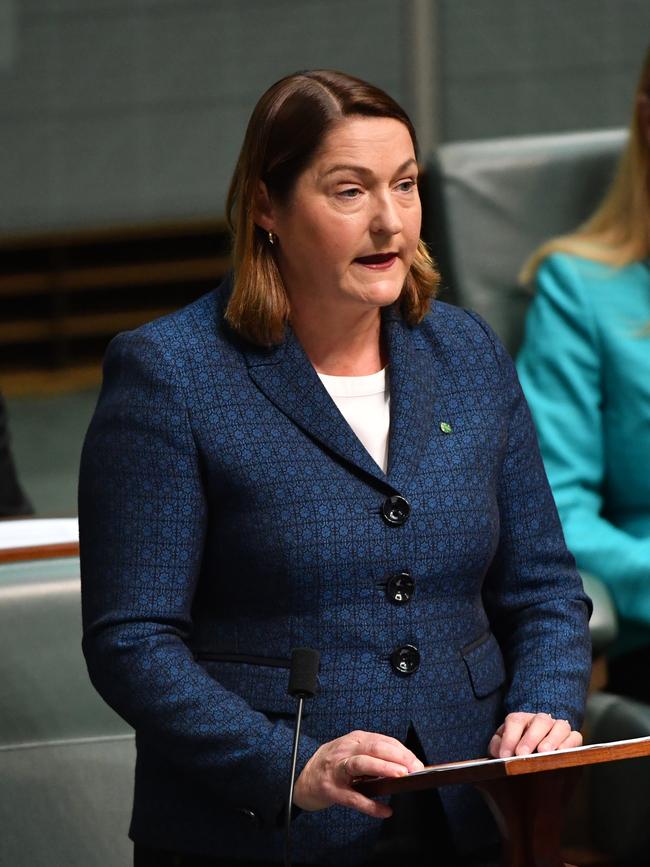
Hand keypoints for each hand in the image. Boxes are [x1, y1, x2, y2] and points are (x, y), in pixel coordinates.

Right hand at [293, 730, 424, 817]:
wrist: (302, 777)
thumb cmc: (333, 764)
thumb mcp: (352, 751)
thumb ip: (374, 756)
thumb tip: (404, 767)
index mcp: (355, 739)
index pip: (383, 741)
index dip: (402, 751)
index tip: (417, 763)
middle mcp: (346, 750)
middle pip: (374, 748)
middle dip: (397, 757)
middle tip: (415, 768)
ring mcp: (337, 769)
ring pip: (361, 764)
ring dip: (383, 768)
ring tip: (401, 775)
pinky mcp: (331, 789)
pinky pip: (353, 797)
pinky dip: (370, 805)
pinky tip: (384, 811)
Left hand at [488, 712, 581, 758]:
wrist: (535, 757)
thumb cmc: (517, 751)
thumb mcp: (503, 747)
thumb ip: (498, 747)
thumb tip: (500, 752)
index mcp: (522, 720)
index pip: (515, 721)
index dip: (509, 737)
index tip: (504, 756)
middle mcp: (541, 721)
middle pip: (539, 721)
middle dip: (530, 738)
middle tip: (522, 754)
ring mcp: (558, 728)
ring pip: (560, 726)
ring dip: (552, 739)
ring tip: (543, 752)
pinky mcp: (573, 739)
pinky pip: (575, 737)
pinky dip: (569, 744)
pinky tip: (561, 754)